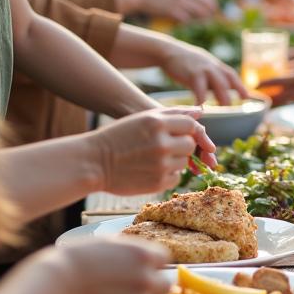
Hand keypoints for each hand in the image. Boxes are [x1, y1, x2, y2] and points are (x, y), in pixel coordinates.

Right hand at [51, 238, 170, 293]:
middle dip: (153, 286)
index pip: (165, 260)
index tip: (142, 266)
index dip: (153, 264)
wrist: (57, 283)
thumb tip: (140, 256)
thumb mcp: (109, 242)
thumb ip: (131, 251)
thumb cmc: (78, 257)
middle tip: (134, 286)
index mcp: (144, 256)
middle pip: (165, 285)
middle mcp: (147, 280)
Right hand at [90, 107, 214, 190]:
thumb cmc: (119, 137)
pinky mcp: (157, 183)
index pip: (191, 124)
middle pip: (190, 145)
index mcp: (157, 124)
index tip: (183, 134)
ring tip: (153, 159)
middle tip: (165, 147)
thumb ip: (173, 113)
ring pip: (184, 162)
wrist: (93, 162)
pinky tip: (150, 170)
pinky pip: (176, 178)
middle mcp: (161, 143)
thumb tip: (200, 111)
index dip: (190, 130)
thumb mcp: (143, 118)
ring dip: (175, 160)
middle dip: (182, 146)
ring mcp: (160, 165)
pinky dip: (168, 175)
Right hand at [114, 0, 217, 21]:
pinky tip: (187, 25)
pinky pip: (186, 19)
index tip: (214, 7)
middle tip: (212, 18)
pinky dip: (189, 23)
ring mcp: (179, 2)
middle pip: (205, 2)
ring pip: (199, 12)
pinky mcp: (172, 11)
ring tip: (202, 24)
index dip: (212, 0)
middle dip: (211, 11)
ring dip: (202, 19)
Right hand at [160, 43, 247, 104]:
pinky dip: (201, 99)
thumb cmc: (186, 62)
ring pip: (219, 85)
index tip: (247, 97)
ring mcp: (204, 70)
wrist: (169, 51)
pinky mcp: (192, 75)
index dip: (240, 86)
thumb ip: (212, 75)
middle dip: (232, 95)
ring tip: (222, 108)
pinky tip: (200, 107)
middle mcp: (213, 67)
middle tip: (231, 107)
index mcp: (216, 65)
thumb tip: (221, 88)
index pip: (232, 76)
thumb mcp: (203, 64)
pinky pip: (200, 90)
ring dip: (222, 98)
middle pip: (228, 82)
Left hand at [258, 55, 293, 104]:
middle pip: (278, 97)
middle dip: (266, 99)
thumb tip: (281, 67)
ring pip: (285, 103)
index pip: (277, 81)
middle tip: (255, 99)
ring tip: (264, 103)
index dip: (264, 84)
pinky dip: (286, 104)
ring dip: (274, 103)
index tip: (254, 85)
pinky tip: (280, 103)